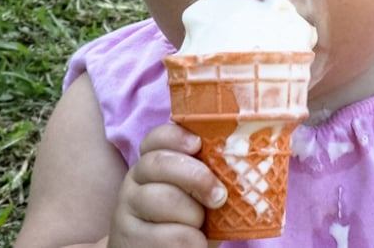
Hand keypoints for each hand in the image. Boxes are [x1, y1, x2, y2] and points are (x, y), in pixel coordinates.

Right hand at [107, 123, 227, 247]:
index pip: (157, 138)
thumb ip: (211, 173)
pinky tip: (194, 243)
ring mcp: (127, 209)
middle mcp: (135, 181)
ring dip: (193, 215)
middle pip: (159, 163)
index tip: (198, 144)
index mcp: (153, 163)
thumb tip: (247, 161)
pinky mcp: (131, 238)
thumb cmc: (190, 221)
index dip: (177, 136)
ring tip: (199, 227)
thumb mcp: (199, 194)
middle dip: (196, 176)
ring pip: (164, 199)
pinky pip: (170, 235)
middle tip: (219, 196)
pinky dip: (192, 241)